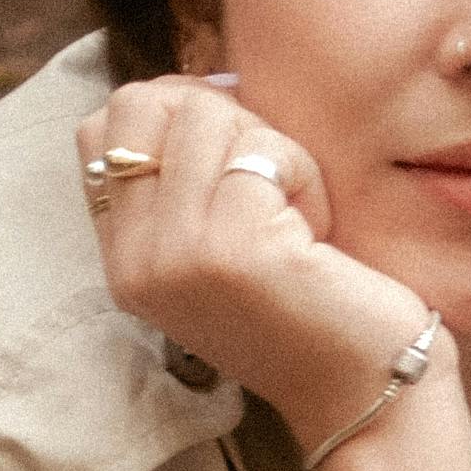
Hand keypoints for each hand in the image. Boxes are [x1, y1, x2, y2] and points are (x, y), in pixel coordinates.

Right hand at [79, 75, 449, 457]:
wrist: (366, 390)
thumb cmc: (313, 299)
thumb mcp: (222, 240)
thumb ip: (187, 176)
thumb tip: (191, 81)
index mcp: (124, 259)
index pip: (104, 127)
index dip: (175, 108)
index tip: (236, 152)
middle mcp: (134, 261)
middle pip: (145, 105)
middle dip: (222, 118)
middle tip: (270, 183)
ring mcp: (175, 257)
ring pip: (204, 116)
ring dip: (270, 148)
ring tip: (296, 216)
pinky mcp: (231, 251)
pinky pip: (261, 152)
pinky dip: (304, 176)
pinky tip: (317, 235)